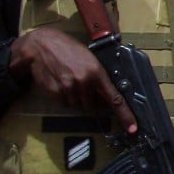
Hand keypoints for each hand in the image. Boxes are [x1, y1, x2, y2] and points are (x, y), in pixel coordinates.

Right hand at [9, 26, 137, 133]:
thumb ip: (98, 77)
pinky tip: (58, 80)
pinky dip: (62, 95)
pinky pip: (63, 102)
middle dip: (87, 97)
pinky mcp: (55, 92)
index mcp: (97, 72)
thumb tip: (104, 95)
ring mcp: (69, 88)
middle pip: (91, 104)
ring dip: (73, 96)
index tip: (132, 128)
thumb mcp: (89, 59)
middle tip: (80, 82)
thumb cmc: (68, 49)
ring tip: (67, 78)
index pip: (114, 98)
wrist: (42, 44)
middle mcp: (85, 82)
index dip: (125, 114)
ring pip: (76, 104)